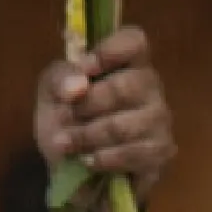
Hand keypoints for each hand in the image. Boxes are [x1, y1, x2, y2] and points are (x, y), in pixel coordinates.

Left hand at [35, 26, 174, 200]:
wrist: (69, 171)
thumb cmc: (65, 123)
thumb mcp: (50, 96)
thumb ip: (58, 79)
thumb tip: (78, 85)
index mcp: (124, 64)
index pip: (134, 40)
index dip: (109, 51)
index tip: (84, 69)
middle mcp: (149, 86)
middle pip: (130, 84)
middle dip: (88, 104)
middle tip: (66, 117)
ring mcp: (159, 119)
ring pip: (128, 124)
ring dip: (88, 136)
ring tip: (66, 144)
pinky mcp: (161, 151)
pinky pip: (135, 153)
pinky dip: (104, 159)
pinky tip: (88, 161)